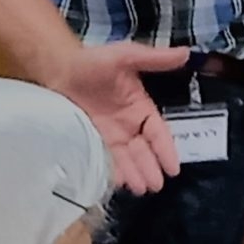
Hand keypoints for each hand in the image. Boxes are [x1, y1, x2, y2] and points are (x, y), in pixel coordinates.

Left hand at [45, 41, 189, 195]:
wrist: (58, 68)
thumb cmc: (94, 60)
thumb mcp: (126, 55)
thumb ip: (154, 58)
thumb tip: (186, 53)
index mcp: (139, 107)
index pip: (158, 132)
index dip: (166, 150)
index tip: (174, 169)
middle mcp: (126, 125)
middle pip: (143, 150)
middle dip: (150, 168)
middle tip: (156, 186)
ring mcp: (108, 135)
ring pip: (125, 158)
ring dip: (134, 174)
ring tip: (140, 190)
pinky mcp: (89, 140)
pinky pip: (103, 159)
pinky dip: (111, 172)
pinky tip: (117, 183)